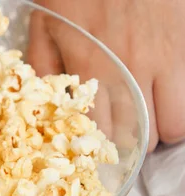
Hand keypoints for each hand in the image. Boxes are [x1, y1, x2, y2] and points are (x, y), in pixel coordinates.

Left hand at [28, 0, 184, 151]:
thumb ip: (43, 66)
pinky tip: (165, 94)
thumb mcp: (46, 23)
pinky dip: (180, 105)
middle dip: (132, 143)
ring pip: (175, 124)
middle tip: (124, 131)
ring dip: (162, 127)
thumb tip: (45, 105)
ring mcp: (168, 58)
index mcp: (92, 67)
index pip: (104, 134)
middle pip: (142, 137)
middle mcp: (134, 69)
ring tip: (149, 114)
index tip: (101, 153)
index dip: (104, 151)